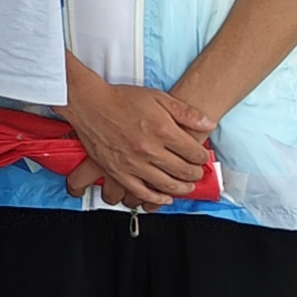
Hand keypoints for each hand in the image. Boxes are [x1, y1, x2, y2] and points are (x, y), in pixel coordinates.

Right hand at [69, 79, 211, 208]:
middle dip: (195, 173)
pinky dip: (156, 198)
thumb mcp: (158, 97)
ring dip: (182, 188)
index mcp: (162, 130)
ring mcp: (133, 163)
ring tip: (186, 186)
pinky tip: (164, 198)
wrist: (88, 103)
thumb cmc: (120, 99)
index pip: (194, 153)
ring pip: (166, 185)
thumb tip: (208, 124)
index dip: (202, 157)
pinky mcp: (117, 171)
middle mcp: (149, 149)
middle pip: (184, 171)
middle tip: (196, 172)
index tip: (201, 158)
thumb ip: (186, 112)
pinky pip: (140, 192)